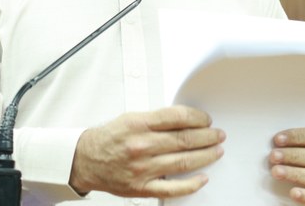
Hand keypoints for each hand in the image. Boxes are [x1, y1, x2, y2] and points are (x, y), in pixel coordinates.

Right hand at [69, 105, 225, 197]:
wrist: (86, 160)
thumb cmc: (109, 138)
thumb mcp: (130, 118)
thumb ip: (156, 119)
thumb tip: (185, 120)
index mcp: (138, 124)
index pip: (176, 117)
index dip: (197, 118)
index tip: (206, 120)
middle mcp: (141, 146)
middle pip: (184, 140)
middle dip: (207, 136)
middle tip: (218, 135)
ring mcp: (142, 168)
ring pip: (183, 162)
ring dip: (205, 156)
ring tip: (216, 150)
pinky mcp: (142, 187)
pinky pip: (172, 188)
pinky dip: (191, 184)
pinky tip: (202, 178)